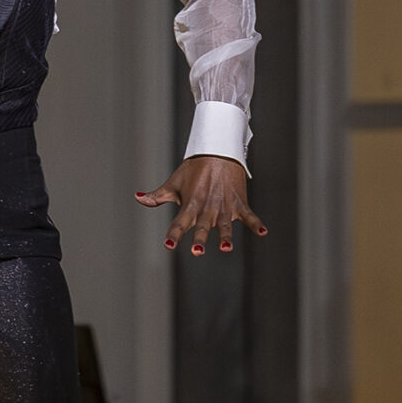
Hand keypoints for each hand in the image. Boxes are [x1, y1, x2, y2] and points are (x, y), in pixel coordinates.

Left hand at [137, 156, 265, 257]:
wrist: (217, 151)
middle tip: (196, 251)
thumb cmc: (193, 170)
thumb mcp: (174, 183)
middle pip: (202, 226)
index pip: (179, 222)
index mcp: (190, 204)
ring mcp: (224, 206)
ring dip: (226, 236)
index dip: (173, 234)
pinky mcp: (238, 202)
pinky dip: (256, 224)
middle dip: (200, 238)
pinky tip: (263, 233)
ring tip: (226, 248)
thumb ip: (157, 196)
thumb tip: (138, 198)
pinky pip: (249, 215)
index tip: (168, 245)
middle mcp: (206, 207)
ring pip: (225, 224)